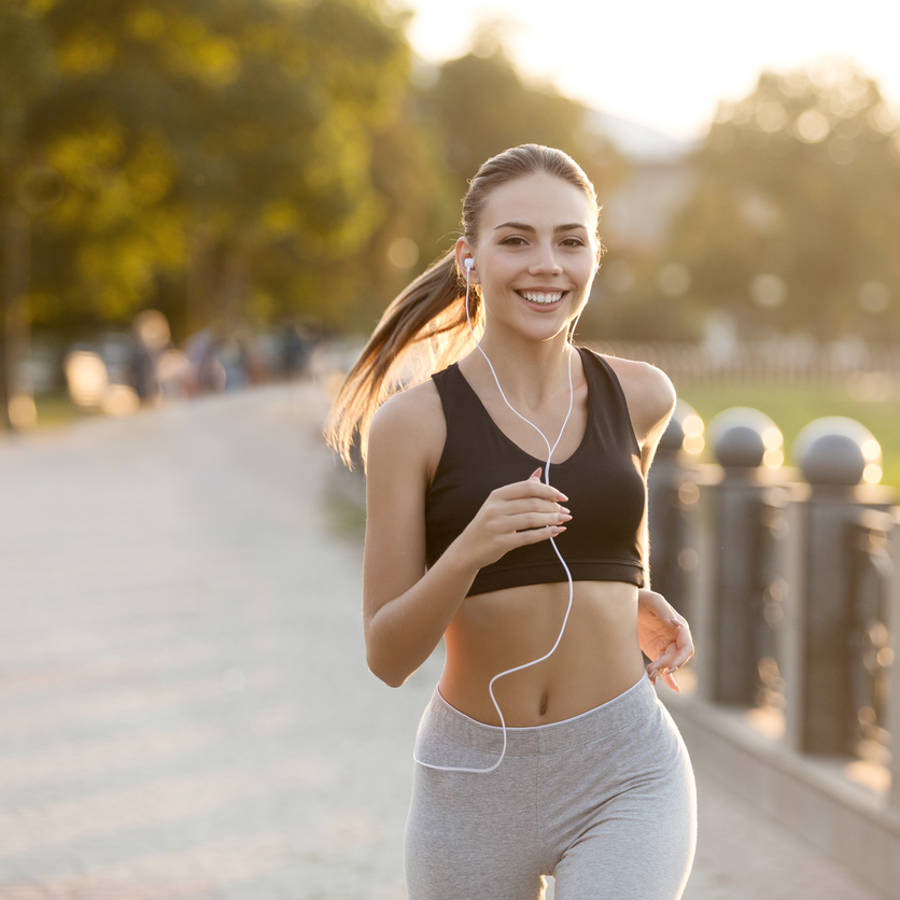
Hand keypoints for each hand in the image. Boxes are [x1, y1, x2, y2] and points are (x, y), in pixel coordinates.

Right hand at [454, 468, 570, 569]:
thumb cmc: (489, 523)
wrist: (467, 549)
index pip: (527, 487)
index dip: (548, 490)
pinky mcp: (500, 542)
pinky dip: (545, 534)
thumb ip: (520, 490)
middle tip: (565, 512)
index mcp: (497, 495)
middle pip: (532, 503)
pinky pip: (528, 537)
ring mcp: (496, 526)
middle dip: (553, 507)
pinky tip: (556, 532)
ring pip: (532, 519)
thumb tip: (539, 472)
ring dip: (552, 519)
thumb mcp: (500, 504)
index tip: (563, 497)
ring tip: (564, 520)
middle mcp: (495, 508)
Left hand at [637, 589, 693, 692]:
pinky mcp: (656, 652)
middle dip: (669, 666)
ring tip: (649, 675)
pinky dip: (669, 679)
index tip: (670, 666)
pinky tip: (674, 689)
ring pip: (670, 664)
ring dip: (662, 672)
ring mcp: (666, 645)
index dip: (681, 658)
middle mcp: (675, 637)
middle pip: (679, 658)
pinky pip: (665, 667)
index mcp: (678, 625)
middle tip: (654, 670)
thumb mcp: (652, 600)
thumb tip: (674, 624)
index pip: (686, 646)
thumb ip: (663, 610)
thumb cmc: (641, 598)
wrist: (625, 602)